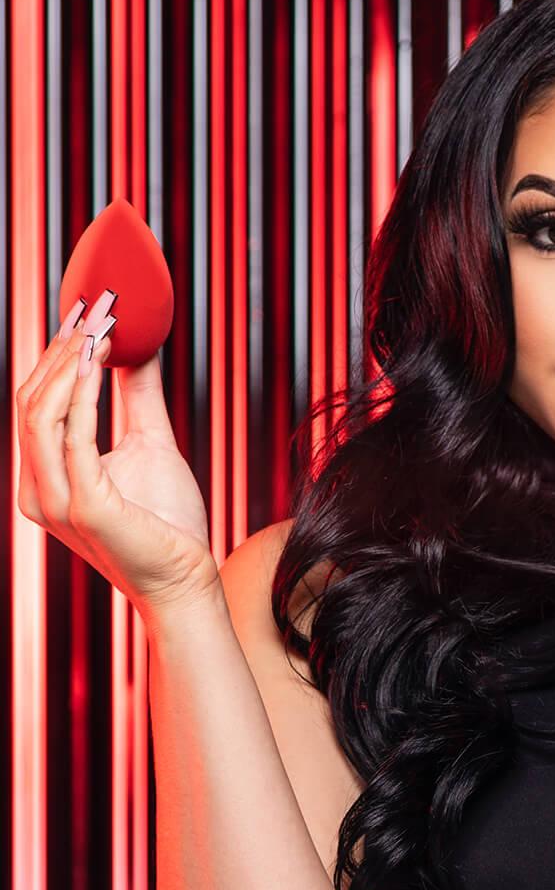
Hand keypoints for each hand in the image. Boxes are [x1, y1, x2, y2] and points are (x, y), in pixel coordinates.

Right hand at [15, 297, 219, 619]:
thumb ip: (136, 395)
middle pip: (33, 403)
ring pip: (42, 415)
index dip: (56, 356)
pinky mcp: (83, 508)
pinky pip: (72, 439)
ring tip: (98, 328)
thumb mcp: (150, 443)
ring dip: (69, 365)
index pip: (37, 404)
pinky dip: (84, 394)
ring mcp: (56, 501)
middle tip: (93, 311)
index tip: (84, 315)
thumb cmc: (169, 524)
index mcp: (46, 477)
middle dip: (61, 351)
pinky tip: (101, 362)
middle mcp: (39, 489)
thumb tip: (135, 344)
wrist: (188, 579)